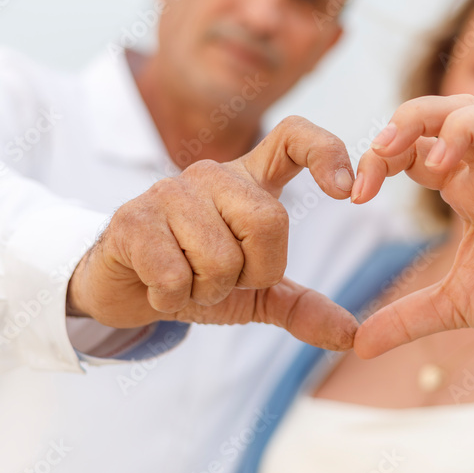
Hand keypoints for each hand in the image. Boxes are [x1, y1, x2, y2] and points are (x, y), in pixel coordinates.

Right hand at [66, 116, 358, 350]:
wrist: (122, 287)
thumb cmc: (194, 277)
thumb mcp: (255, 294)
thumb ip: (302, 307)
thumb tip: (351, 335)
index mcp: (249, 181)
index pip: (294, 137)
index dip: (326, 153)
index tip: (348, 193)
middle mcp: (213, 174)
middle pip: (270, 220)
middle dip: (255, 271)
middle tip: (224, 278)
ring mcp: (169, 191)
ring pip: (221, 257)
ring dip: (208, 290)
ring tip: (187, 280)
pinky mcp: (132, 220)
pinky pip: (176, 275)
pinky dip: (173, 298)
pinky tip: (159, 287)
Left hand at [349, 95, 473, 358]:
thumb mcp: (452, 306)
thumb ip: (406, 319)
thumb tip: (360, 346)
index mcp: (464, 184)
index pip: (417, 143)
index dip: (381, 155)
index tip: (357, 195)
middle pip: (454, 107)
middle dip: (415, 115)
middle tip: (384, 149)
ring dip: (463, 129)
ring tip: (438, 165)